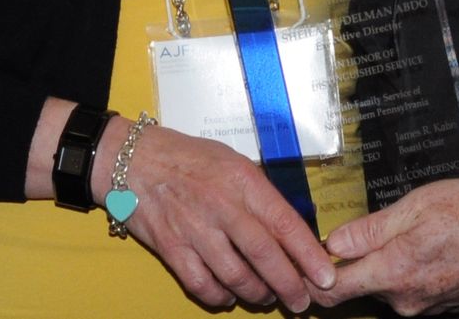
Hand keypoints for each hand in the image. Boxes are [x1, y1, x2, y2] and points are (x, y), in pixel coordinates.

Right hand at [114, 122, 337, 311]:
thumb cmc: (188, 158)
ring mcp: (194, 228)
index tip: (325, 275)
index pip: (284, 222)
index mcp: (242, 180)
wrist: (133, 160)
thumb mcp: (232, 162)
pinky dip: (220, 297)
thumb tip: (287, 230)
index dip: (308, 254)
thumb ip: (258, 194)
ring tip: (265, 297)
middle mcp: (220, 205)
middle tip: (301, 301)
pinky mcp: (171, 248)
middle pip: (264, 256)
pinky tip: (228, 296)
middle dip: (289, 285)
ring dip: (257, 294)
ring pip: (236, 276)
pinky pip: (202, 285)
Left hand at [313, 178, 458, 315]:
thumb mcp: (417, 205)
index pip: (334, 292)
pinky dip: (417, 269)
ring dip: (392, 262)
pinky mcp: (447, 307)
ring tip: (416, 229)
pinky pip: (417, 289)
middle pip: (363, 287)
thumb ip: (370, 229)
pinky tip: (436, 244)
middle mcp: (407, 300)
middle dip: (359, 260)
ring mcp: (428, 308)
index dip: (313, 278)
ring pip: (392, 286)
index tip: (306, 261)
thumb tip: (332, 243)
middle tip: (372, 225)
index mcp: (393, 273)